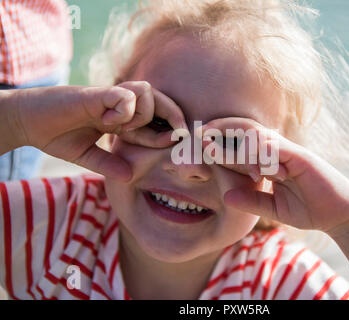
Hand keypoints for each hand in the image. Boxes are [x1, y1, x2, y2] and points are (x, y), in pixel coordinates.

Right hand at [15, 81, 186, 180]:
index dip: (168, 130)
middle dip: (174, 115)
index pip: (155, 117)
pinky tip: (109, 122)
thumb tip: (130, 176)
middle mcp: (119, 105)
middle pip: (158, 98)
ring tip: (126, 129)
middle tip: (179, 133)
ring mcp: (108, 98)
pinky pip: (123, 96)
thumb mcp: (86, 156)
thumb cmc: (55, 134)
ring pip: (146, 92)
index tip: (174, 142)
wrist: (27, 122)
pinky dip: (125, 110)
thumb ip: (108, 164)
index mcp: (120, 117)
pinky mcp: (95, 94)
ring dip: (145, 114)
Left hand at [197, 117, 348, 233]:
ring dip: (233, 133)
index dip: (222, 142)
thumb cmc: (309, 209)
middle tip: (198, 132)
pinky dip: (258, 149)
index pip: (243, 144)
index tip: (199, 144)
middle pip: (247, 130)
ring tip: (210, 135)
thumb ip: (252, 200)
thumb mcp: (274, 208)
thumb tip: (226, 196)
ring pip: (258, 134)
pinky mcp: (303, 159)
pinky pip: (278, 149)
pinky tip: (239, 150)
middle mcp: (279, 151)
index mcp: (271, 160)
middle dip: (222, 128)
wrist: (341, 216)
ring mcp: (291, 152)